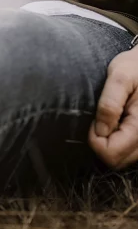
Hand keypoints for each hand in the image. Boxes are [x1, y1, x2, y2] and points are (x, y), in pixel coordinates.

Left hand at [88, 47, 137, 168]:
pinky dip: (118, 142)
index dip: (96, 139)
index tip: (94, 120)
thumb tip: (101, 131)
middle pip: (116, 161)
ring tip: (111, 118)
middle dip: (102, 143)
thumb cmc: (135, 67)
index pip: (111, 153)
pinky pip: (128, 153)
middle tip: (101, 118)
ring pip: (122, 160)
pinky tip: (118, 123)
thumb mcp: (120, 75)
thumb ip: (110, 103)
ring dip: (111, 143)